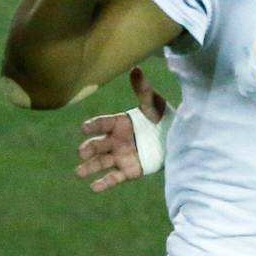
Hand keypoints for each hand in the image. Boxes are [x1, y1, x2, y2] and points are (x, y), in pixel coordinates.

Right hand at [75, 66, 165, 192]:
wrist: (176, 138)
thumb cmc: (163, 117)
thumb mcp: (154, 103)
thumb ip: (143, 90)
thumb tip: (136, 68)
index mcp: (119, 123)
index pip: (103, 123)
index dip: (94, 125)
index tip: (84, 127)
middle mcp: (116, 140)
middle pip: (98, 144)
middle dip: (89, 148)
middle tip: (83, 152)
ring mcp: (120, 156)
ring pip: (101, 162)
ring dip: (89, 167)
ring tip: (79, 172)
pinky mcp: (129, 170)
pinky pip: (113, 178)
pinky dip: (103, 183)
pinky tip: (94, 187)